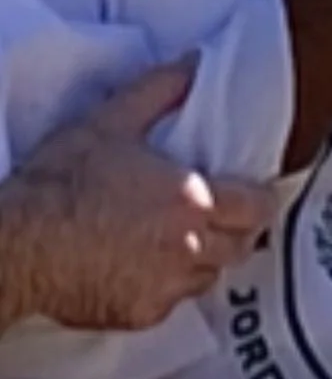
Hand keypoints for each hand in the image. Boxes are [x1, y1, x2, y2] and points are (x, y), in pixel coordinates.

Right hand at [0, 63, 275, 333]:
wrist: (19, 244)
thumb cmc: (62, 183)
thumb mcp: (110, 121)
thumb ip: (160, 89)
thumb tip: (193, 64)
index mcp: (192, 200)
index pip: (258, 208)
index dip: (261, 200)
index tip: (256, 196)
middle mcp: (189, 248)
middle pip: (241, 246)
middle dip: (239, 230)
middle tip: (223, 216)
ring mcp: (166, 286)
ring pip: (209, 277)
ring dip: (205, 259)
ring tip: (182, 240)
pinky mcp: (140, 314)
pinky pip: (172, 302)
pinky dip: (168, 286)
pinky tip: (145, 266)